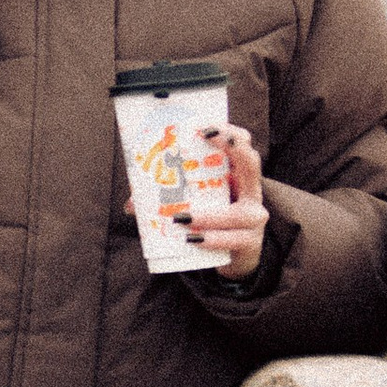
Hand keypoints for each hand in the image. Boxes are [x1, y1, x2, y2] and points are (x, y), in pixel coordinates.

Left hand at [129, 123, 267, 280]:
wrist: (234, 258)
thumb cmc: (213, 223)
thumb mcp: (197, 203)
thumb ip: (168, 199)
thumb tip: (131, 203)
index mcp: (237, 176)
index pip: (242, 144)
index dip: (228, 132)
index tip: (203, 128)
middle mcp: (251, 192)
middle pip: (251, 164)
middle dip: (233, 148)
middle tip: (205, 138)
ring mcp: (254, 218)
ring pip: (236, 213)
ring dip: (207, 215)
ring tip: (180, 217)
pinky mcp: (250, 242)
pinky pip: (233, 240)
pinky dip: (212, 239)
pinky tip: (193, 239)